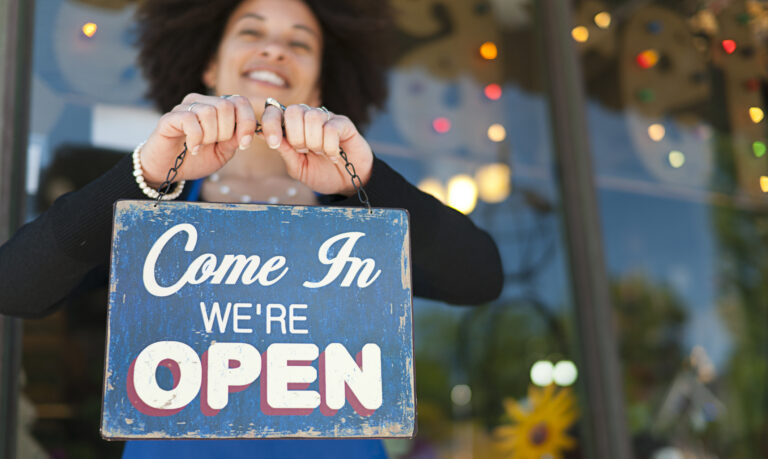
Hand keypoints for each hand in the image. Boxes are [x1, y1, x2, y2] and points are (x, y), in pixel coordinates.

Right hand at [139, 93, 256, 185]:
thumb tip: (246, 131)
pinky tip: (192, 148)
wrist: (168, 170)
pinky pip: (190, 120)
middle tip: (215, 145)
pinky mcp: (170, 117)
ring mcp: (185, 108)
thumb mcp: (222, 153)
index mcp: (217, 109)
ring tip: (201, 146)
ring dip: (210, 136)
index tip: (244, 144)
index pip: (240, 102)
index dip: (247, 122)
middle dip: (226, 132)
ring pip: (209, 112)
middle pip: (226, 106)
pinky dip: (196, 138)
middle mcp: (202, 103)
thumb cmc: (196, 159)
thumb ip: (234, 140)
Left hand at [258, 103, 373, 195]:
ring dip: (314, 142)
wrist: (347, 183)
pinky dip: (330, 146)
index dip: (271, 124)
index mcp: (293, 127)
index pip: (275, 112)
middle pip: (293, 110)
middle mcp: (308, 118)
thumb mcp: (298, 168)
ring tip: (320, 153)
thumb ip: (285, 152)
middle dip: (296, 136)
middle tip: (304, 151)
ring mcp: (326, 119)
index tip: (274, 143)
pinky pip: (331, 127)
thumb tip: (266, 136)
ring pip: (312, 117)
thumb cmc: (322, 173)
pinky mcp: (343, 124)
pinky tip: (333, 155)